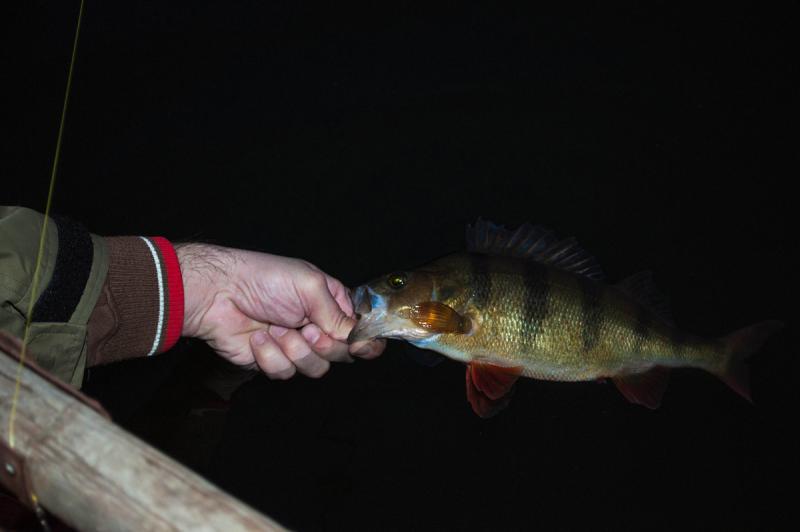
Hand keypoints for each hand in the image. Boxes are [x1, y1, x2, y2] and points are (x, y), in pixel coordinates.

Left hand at [176, 244, 384, 378]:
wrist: (218, 294)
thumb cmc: (264, 279)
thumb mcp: (310, 287)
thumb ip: (339, 316)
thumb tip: (363, 341)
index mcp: (332, 304)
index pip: (362, 329)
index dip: (365, 341)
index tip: (359, 345)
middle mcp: (318, 326)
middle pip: (343, 354)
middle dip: (324, 344)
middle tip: (306, 328)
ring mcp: (296, 346)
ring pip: (316, 368)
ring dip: (295, 349)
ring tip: (276, 329)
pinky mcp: (274, 361)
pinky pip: (286, 372)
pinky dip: (271, 355)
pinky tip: (258, 337)